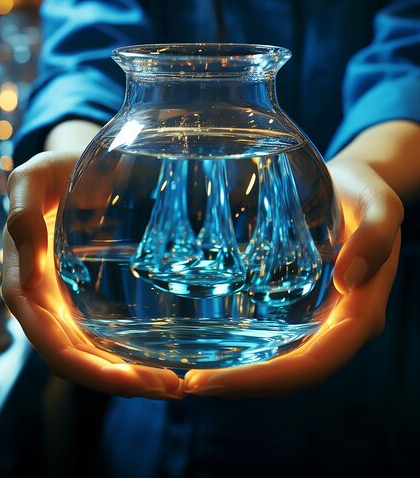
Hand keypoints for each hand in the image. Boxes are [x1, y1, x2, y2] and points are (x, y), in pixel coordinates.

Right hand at [2, 152, 182, 399]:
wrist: (71, 164)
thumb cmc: (51, 169)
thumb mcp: (33, 179)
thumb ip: (22, 211)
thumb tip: (27, 269)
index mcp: (25, 283)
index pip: (50, 341)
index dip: (87, 367)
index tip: (131, 380)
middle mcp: (43, 300)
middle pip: (74, 358)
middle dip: (117, 381)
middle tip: (169, 388)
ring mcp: (65, 299)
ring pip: (90, 352)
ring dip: (127, 375)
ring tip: (173, 384)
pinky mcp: (85, 292)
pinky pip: (102, 332)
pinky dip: (127, 351)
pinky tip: (159, 357)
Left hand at [183, 160, 402, 397]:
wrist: (356, 183)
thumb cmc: (367, 191)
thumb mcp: (379, 204)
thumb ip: (375, 236)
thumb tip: (346, 279)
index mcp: (362, 312)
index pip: (315, 363)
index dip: (267, 379)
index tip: (215, 380)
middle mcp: (341, 324)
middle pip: (295, 373)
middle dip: (244, 385)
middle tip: (190, 385)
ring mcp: (323, 317)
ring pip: (284, 361)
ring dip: (242, 376)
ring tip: (193, 378)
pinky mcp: (306, 304)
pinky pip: (279, 337)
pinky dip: (247, 349)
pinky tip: (213, 345)